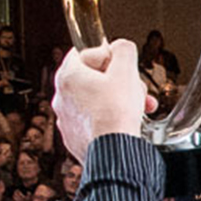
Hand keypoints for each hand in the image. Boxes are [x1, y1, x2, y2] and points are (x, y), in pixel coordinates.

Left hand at [54, 39, 153, 159]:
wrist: (113, 153)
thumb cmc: (116, 112)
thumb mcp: (126, 70)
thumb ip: (123, 50)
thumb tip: (120, 48)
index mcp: (68, 76)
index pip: (84, 52)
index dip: (108, 54)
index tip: (122, 63)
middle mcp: (61, 97)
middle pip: (93, 78)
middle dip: (119, 81)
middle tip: (136, 87)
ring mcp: (67, 119)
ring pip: (96, 100)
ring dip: (119, 100)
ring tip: (139, 108)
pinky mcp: (75, 137)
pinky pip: (94, 120)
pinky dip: (110, 119)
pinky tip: (126, 123)